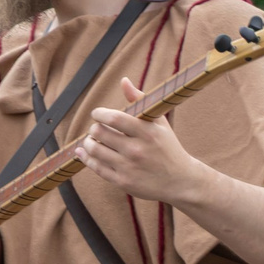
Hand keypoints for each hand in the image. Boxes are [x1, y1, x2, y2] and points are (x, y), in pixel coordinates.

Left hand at [81, 79, 206, 205]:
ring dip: (88, 143)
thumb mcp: (159, 122)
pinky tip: (83, 153)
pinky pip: (97, 168)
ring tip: (91, 140)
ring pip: (95, 151)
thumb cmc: (167, 147)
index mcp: (147, 132)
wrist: (180, 180)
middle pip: (101, 133)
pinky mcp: (123, 182)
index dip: (100, 114)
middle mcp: (137, 150)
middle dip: (94, 128)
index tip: (97, 114)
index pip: (114, 118)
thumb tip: (124, 81)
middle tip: (96, 128)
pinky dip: (86, 158)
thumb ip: (140, 100)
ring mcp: (129, 167)